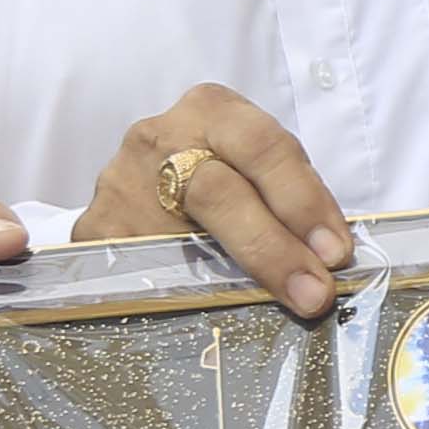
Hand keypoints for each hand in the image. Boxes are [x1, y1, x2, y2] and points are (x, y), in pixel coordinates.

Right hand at [69, 85, 353, 317]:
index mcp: (211, 111)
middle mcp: (160, 138)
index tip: (335, 252)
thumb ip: (285, 201)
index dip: (304, 201)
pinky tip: (206, 317)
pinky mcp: (93, 229)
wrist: (146, 183)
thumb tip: (329, 262)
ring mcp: (120, 184)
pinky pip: (137, 269)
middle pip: (218, 191)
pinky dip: (175, 296)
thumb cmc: (223, 176)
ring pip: (177, 238)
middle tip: (313, 293)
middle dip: (273, 248)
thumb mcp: (253, 168)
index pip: (263, 147)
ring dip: (230, 282)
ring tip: (268, 311)